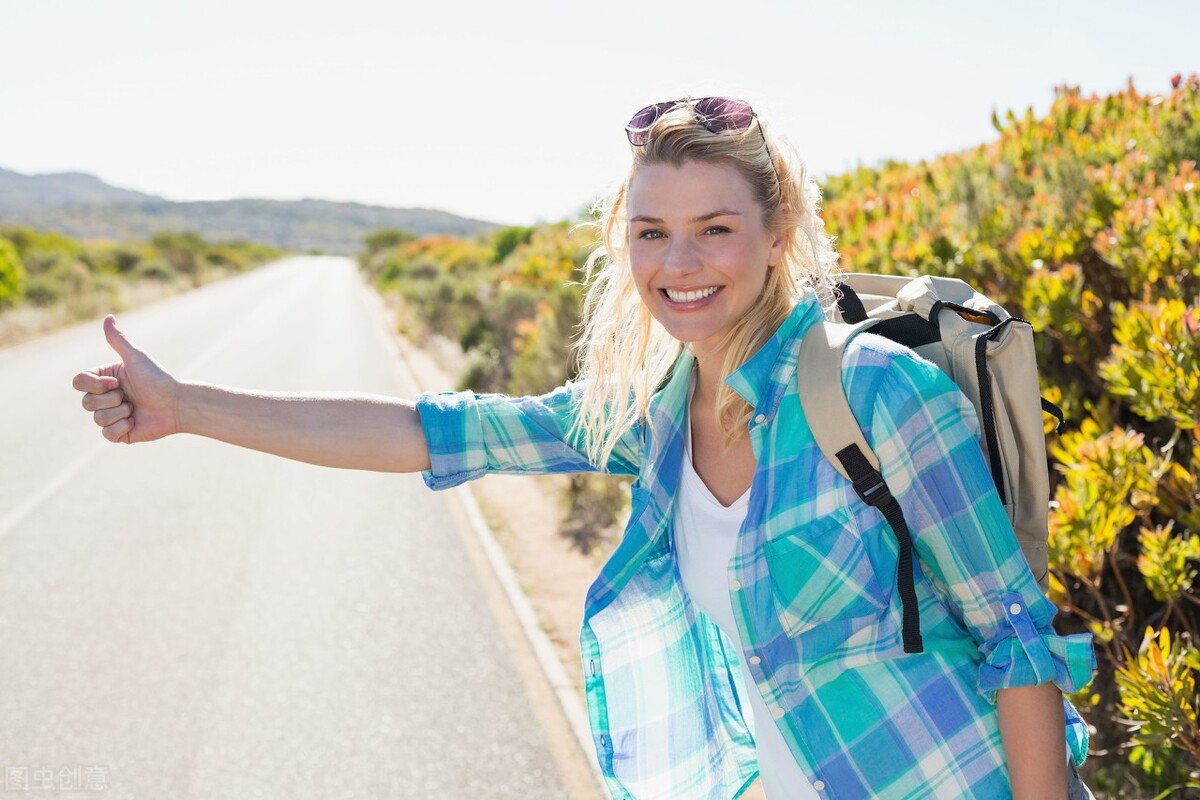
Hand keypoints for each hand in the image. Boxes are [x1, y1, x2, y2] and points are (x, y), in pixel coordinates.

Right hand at [72, 315, 182, 443]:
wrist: (176, 404)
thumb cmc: (158, 379)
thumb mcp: (136, 358)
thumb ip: (118, 340)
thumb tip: (108, 317)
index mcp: (104, 379)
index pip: (79, 382)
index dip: (96, 385)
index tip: (118, 383)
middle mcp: (105, 397)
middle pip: (86, 402)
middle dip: (110, 399)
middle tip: (129, 397)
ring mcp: (111, 415)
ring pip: (97, 418)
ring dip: (119, 413)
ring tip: (135, 408)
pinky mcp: (119, 433)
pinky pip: (107, 434)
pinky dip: (122, 428)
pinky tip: (135, 422)